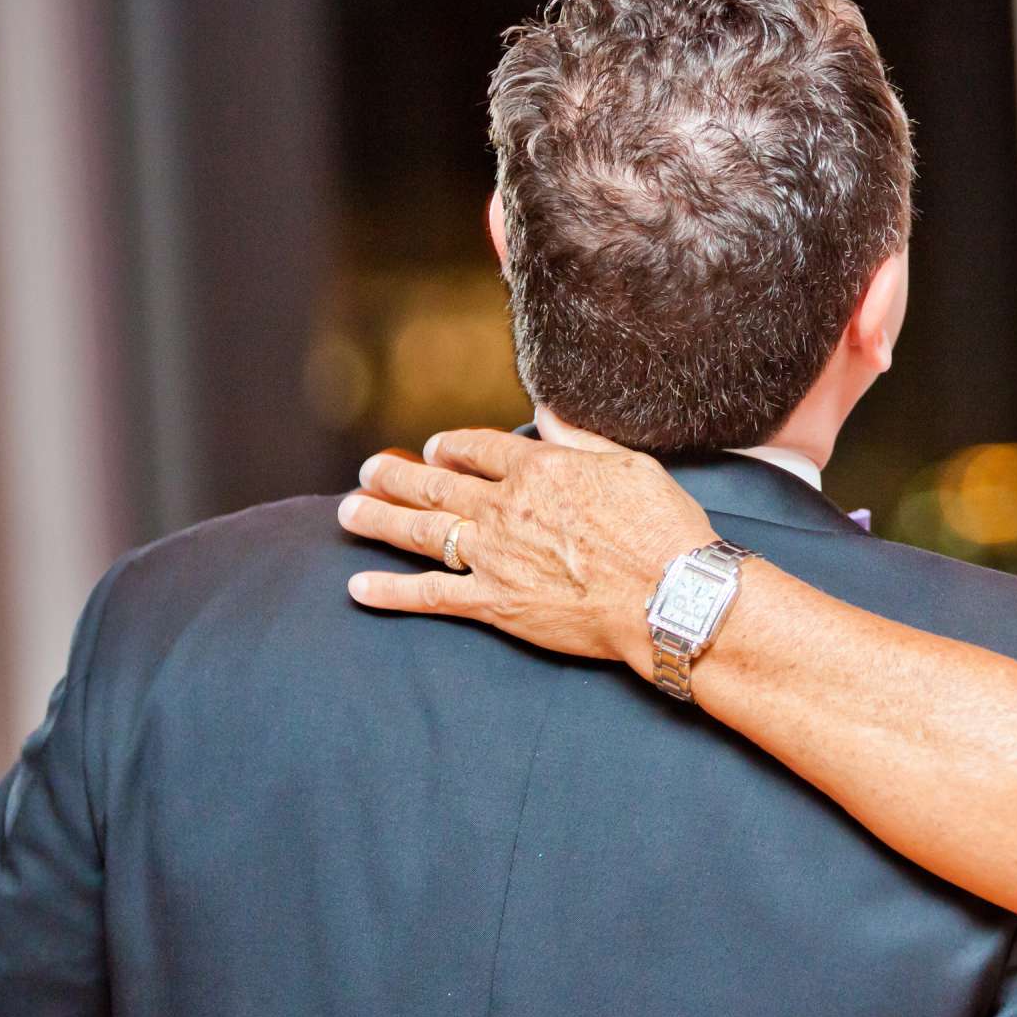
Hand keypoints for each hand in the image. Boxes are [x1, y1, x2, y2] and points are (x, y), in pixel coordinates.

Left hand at [337, 423, 715, 667]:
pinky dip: (391, 592)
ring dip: (379, 519)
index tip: (435, 450)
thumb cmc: (663, 530)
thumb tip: (548, 412)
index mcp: (539, 470)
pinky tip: (359, 588)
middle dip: (396, 477)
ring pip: (420, 533)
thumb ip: (581, 439)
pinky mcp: (494, 604)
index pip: (477, 449)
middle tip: (368, 471)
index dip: (450, 447)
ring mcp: (494, 557)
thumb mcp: (630, 465)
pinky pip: (430, 595)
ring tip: (349, 512)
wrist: (668, 596)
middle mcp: (505, 508)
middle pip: (435, 486)